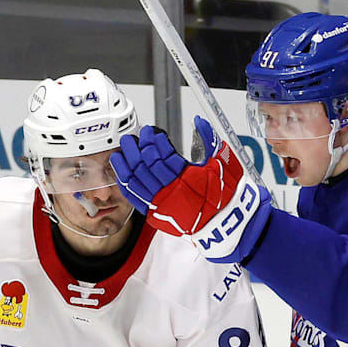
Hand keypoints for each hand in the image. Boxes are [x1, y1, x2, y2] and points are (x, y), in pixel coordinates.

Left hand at [111, 120, 241, 235]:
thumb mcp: (223, 163)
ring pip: (135, 180)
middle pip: (145, 164)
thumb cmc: (225, 196)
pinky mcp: (156, 214)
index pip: (161, 153)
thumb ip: (210, 140)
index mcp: (187, 176)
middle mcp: (171, 191)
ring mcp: (161, 204)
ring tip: (123, 149)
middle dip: (137, 147)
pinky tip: (122, 170)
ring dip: (127, 162)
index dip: (153, 140)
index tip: (151, 132)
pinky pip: (134, 197)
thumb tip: (198, 122)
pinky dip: (126, 182)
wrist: (225, 224)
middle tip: (134, 137)